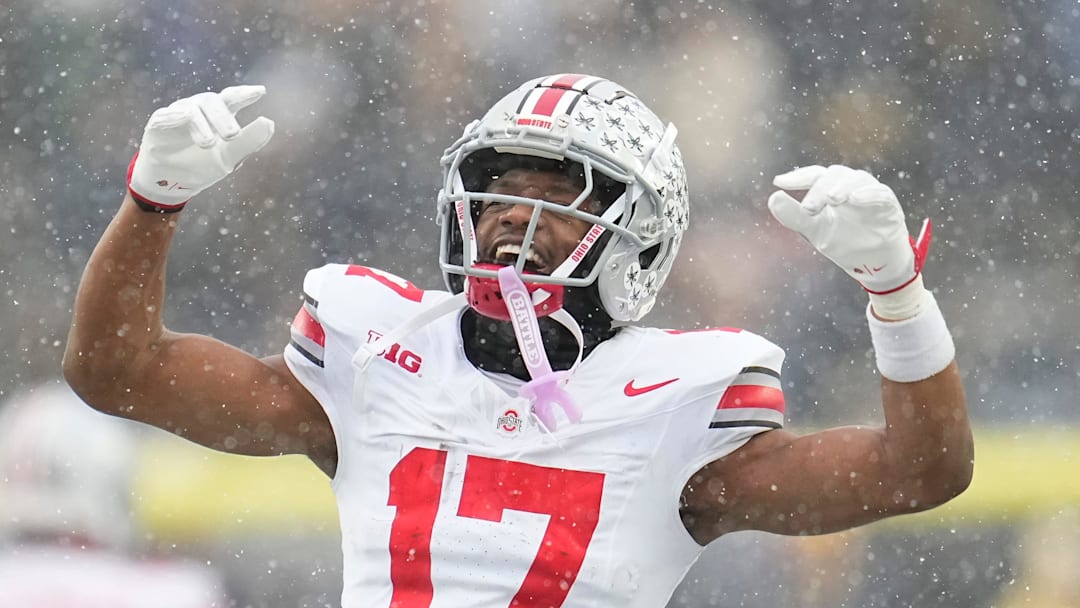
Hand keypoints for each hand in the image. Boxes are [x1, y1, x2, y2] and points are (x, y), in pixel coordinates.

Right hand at [127, 85, 274, 210]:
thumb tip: (270, 122)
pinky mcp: (158, 122)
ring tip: (209, 143)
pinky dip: (174, 117)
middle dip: (223, 118)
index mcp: (219, 114)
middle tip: (233, 135)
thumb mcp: (230, 157)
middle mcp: (199, 108)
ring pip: (191, 109)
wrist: (172, 183)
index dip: (244, 94)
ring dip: (202, 125)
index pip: (232, 99)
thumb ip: (250, 141)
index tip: (260, 91)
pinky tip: (182, 117)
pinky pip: (165, 115)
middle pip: (212, 102)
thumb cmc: (202, 165)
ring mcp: (177, 113)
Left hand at [767, 164, 929, 295]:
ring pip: (856, 180)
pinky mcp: (889, 204)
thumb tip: (773, 197)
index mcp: (831, 188)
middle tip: (808, 208)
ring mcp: (871, 192)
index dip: (797, 177)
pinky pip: (880, 194)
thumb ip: (794, 216)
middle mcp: (850, 185)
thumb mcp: (815, 230)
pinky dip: (869, 194)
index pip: (814, 175)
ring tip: (831, 200)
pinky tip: (855, 199)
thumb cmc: (844, 241)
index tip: (779, 182)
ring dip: (842, 188)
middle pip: (833, 176)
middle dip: (819, 190)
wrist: (873, 263)